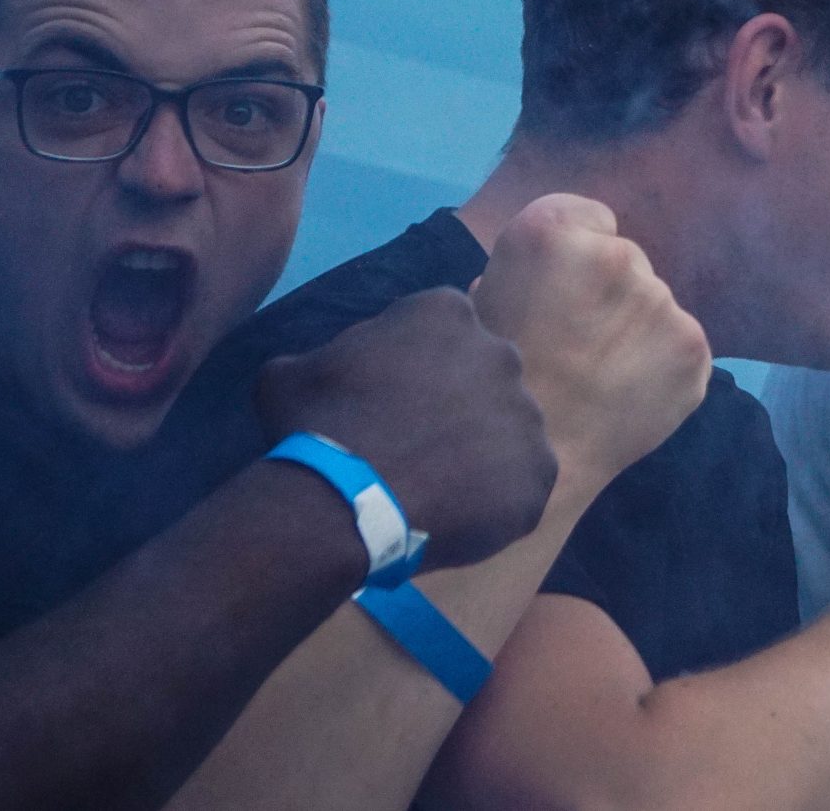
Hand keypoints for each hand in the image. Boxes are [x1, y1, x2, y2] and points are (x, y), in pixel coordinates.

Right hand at [256, 287, 555, 569]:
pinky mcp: (539, 471)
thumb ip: (322, 357)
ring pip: (505, 432)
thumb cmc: (315, 427)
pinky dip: (494, 502)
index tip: (391, 401)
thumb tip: (319, 369)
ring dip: (477, 453)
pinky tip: (453, 517)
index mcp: (446, 313)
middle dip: (455, 406)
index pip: (440, 333)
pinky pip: (520, 486)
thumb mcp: (290, 374)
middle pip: (483, 377)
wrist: (346, 500)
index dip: (414, 369)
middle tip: (416, 445)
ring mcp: (527, 414)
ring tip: (433, 487)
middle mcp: (501, 353)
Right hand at [469, 193, 712, 489]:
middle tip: (575, 345)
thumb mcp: (477, 309)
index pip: (588, 218)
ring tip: (599, 379)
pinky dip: (662, 369)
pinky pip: (680, 347)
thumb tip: (541, 281)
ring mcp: (662, 304)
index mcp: (550, 234)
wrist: (518, 465)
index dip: (572, 257)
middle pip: (626, 261)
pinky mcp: (693, 350)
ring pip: (655, 306)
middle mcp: (617, 256)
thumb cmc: (483, 384)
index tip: (558, 292)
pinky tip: (628, 398)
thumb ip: (521, 277)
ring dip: (635, 331)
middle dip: (608, 294)